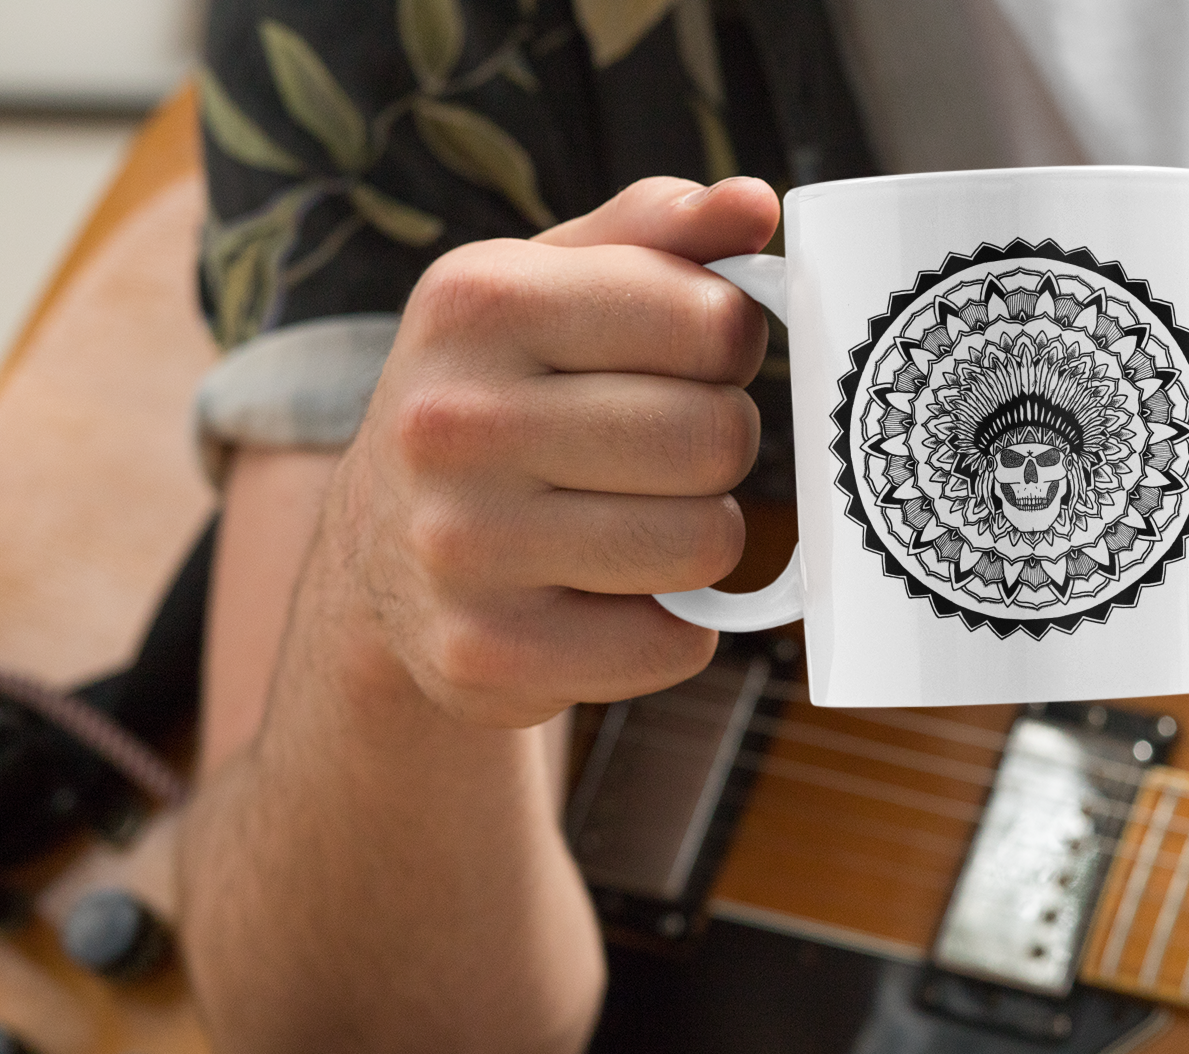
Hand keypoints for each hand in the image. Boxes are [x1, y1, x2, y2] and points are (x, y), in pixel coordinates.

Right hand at [323, 175, 779, 727]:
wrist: (376, 555)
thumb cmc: (499, 398)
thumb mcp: (550, 285)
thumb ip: (658, 232)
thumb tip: (755, 206)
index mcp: (480, 302)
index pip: (713, 322)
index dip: (727, 348)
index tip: (686, 363)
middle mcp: (453, 422)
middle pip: (717, 438)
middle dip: (717, 448)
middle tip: (660, 455)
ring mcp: (460, 547)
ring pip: (704, 545)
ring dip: (695, 540)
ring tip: (629, 522)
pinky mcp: (486, 655)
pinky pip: (672, 645)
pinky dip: (668, 628)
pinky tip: (605, 600)